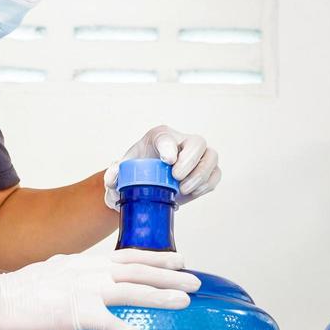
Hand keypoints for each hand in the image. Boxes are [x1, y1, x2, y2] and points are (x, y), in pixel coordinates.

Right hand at [0, 248, 199, 329]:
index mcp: (84, 263)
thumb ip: (72, 278)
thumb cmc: (16, 293)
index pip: (128, 256)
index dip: (156, 258)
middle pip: (139, 270)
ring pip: (133, 290)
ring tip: (185, 301)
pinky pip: (111, 324)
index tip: (179, 259)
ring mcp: (85, 290)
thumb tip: (84, 286)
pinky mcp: (77, 312)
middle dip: (170, 274)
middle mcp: (89, 271)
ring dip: (162, 295)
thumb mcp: (51, 275)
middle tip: (196, 280)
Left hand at [102, 125, 221, 208]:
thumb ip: (113, 175)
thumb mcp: (121, 173)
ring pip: (211, 157)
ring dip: (201, 175)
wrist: (147, 186)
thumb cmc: (136, 172)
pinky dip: (207, 184)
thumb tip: (113, 180)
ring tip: (183, 189)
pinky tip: (192, 192)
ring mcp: (198, 156)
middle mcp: (182, 142)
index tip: (167, 161)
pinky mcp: (207, 171)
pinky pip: (216, 174)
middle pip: (197, 142)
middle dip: (190, 161)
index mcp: (159, 137)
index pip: (167, 136)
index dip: (170, 146)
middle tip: (176, 178)